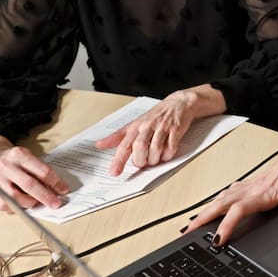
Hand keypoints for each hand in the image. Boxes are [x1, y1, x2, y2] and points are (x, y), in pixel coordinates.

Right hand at [0, 134, 69, 212]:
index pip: (42, 171)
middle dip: (46, 196)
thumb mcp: (27, 157)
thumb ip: (39, 170)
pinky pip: (5, 205)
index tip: (64, 190)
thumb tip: (55, 188)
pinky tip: (23, 204)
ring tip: (37, 202)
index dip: (56, 182)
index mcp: (20, 155)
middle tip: (56, 203)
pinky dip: (17, 207)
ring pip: (16, 197)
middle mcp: (7, 166)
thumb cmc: (13, 159)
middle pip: (30, 185)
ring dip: (31, 203)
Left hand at [95, 86, 225, 174]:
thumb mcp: (134, 124)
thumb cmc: (155, 116)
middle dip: (140, 160)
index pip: (124, 145)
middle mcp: (147, 126)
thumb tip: (99, 144)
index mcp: (136, 126)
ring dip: (154, 159)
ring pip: (155, 149)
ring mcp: (162, 128)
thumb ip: (117, 137)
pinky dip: (167, 155)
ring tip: (154, 160)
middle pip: (140, 147)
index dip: (119, 160)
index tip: (114, 172)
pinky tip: (166, 154)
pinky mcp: (176, 130)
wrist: (178, 103)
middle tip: (142, 163)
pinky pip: (171, 147)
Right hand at [190, 129, 277, 245]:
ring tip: (193, 223)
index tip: (216, 240)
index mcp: (266, 191)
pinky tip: (216, 204)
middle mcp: (256, 187)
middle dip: (203, 218)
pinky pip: (231, 192)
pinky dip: (219, 201)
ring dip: (207, 210)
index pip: (239, 210)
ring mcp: (254, 184)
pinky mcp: (257, 183)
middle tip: (186, 233)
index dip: (226, 225)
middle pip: (223, 203)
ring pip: (224, 197)